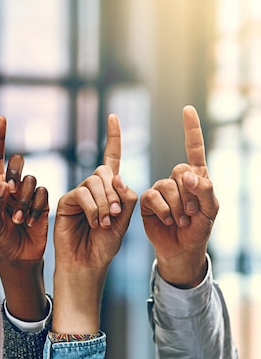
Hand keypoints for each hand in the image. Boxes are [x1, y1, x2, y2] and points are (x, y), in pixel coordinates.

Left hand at [0, 115, 48, 320]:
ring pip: (31, 181)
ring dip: (24, 202)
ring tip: (18, 220)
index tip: (0, 118)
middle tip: (11, 192)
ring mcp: (29, 195)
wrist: (18, 259)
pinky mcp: (43, 203)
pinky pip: (43, 194)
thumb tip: (4, 184)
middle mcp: (13, 187)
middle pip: (18, 164)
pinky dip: (36, 208)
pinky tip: (31, 222)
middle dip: (15, 174)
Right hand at [52, 114, 136, 332]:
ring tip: (105, 223)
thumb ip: (125, 197)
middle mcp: (93, 187)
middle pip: (105, 172)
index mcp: (109, 188)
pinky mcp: (65, 200)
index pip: (111, 157)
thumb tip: (116, 176)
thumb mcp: (125, 220)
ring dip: (104, 203)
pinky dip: (93, 209)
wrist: (88, 263)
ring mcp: (78, 193)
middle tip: (115, 215)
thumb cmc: (107, 244)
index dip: (113, 137)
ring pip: (94, 182)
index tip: (114, 116)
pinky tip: (95, 223)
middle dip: (113, 193)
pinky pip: (82, 194)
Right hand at [140, 105, 218, 286]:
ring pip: (167, 186)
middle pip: (181, 171)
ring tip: (182, 221)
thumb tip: (188, 175)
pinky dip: (164, 210)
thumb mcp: (211, 210)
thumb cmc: (199, 229)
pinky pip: (153, 196)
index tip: (188, 109)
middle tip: (193, 213)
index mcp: (196, 177)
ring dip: (178, 207)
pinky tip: (168, 221)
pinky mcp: (147, 200)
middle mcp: (177, 180)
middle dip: (190, 195)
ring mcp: (161, 189)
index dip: (191, 129)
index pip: (194, 148)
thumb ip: (205, 190)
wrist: (182, 250)